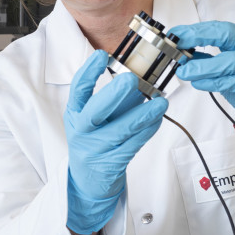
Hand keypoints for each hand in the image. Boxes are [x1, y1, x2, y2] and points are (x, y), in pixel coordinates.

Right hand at [65, 50, 168, 233]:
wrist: (88, 178)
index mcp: (75, 113)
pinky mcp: (112, 163)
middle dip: (113, 94)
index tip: (102, 56)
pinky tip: (157, 119)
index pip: (78, 89)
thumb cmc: (93, 139)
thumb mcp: (93, 118)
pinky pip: (134, 144)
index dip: (89, 72)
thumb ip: (112, 100)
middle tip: (131, 79)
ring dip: (143, 115)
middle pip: (95, 111)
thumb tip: (137, 81)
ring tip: (160, 102)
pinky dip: (148, 130)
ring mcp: (96, 148)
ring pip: (121, 130)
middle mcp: (82, 130)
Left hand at [169, 21, 234, 155]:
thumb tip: (182, 56)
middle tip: (178, 43)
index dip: (197, 30)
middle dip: (200, 37)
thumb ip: (207, 62)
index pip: (220, 28)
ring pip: (231, 60)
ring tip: (183, 71)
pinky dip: (215, 82)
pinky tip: (199, 83)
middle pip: (228, 35)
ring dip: (203, 66)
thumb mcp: (226, 72)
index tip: (176, 33)